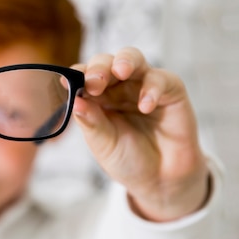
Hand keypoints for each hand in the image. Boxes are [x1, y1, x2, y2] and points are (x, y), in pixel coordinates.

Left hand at [72, 47, 209, 221]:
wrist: (160, 179)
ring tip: (120, 71)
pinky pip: (160, 79)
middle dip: (99, 67)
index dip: (78, 75)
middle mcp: (119, 87)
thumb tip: (74, 101)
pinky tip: (145, 106)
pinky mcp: (170, 91)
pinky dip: (151, 89)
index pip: (84, 77)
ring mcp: (143, 86)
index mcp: (98, 98)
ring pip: (132, 58)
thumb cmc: (129, 159)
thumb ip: (91, 122)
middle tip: (95, 82)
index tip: (68, 82)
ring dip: (125, 61)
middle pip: (106, 62)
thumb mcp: (104, 144)